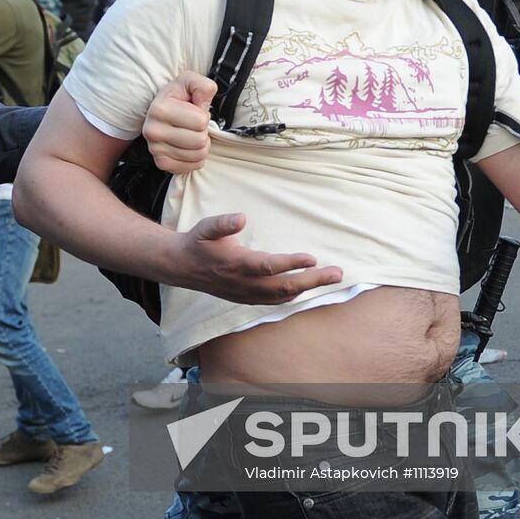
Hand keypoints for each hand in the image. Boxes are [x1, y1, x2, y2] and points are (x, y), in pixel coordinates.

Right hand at [143, 71, 215, 173]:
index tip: (194, 111)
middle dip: (203, 132)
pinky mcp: (161, 163)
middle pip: (200, 141)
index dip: (204, 115)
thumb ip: (202, 86)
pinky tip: (188, 146)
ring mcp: (155, 150)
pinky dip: (196, 158)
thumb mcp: (190, 81)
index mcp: (159, 109)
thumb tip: (204, 102)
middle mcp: (153, 131)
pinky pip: (193, 166)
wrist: (161, 111)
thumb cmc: (178, 97)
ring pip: (198, 155)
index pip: (201, 121)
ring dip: (201, 145)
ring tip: (191, 134)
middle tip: (194, 125)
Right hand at [169, 212, 342, 304]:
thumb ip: (222, 223)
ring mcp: (246, 294)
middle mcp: (243, 283)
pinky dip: (294, 295)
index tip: (312, 258)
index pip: (268, 266)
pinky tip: (308, 287)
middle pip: (283, 286)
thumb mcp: (205, 227)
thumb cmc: (198, 242)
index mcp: (236, 264)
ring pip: (282, 296)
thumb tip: (241, 218)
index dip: (290, 263)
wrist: (181, 267)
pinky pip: (275, 301)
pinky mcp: (247, 298)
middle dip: (312, 280)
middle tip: (338, 273)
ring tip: (331, 278)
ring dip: (308, 288)